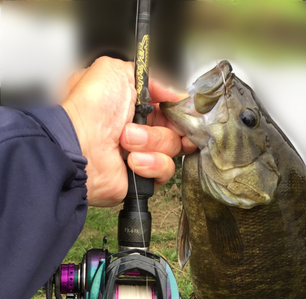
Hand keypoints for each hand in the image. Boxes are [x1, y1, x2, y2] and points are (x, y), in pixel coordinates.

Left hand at [62, 56, 195, 206]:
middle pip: (177, 129)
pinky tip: (132, 161)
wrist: (77, 147)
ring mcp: (143, 153)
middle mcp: (141, 129)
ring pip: (172, 148)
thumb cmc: (87, 109)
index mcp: (136, 105)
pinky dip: (151, 164)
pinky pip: (165, 170)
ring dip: (151, 143)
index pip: (172, 108)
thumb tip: (176, 92)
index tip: (183, 112)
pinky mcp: (143, 175)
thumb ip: (151, 77)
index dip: (180, 111)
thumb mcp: (115, 71)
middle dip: (164, 127)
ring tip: (124, 141)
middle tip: (140, 126)